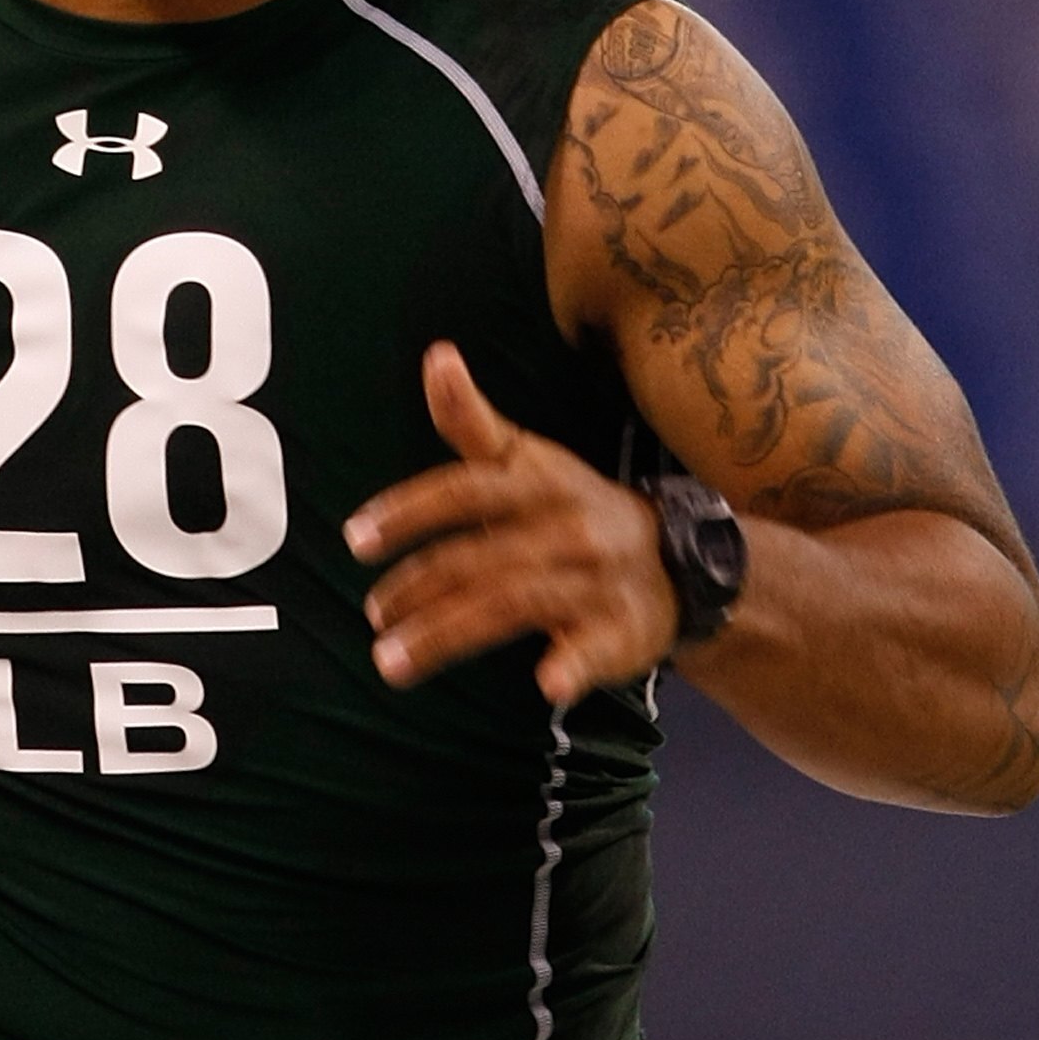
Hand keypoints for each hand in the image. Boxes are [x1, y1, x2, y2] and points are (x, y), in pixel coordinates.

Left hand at [343, 344, 677, 708]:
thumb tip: (436, 355)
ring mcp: (595, 583)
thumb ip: (473, 421)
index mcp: (542, 484)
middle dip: (418, 588)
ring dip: (449, 634)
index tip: (357, 539)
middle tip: (372, 613)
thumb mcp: (530, 460)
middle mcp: (569, 529)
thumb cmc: (577, 509)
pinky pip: (594, 650)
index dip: (411, 512)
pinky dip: (573, 667)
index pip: (468, 490)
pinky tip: (546, 684)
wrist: (681, 561)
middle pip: (482, 558)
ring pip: (515, 604)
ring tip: (392, 661)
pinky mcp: (618, 633)